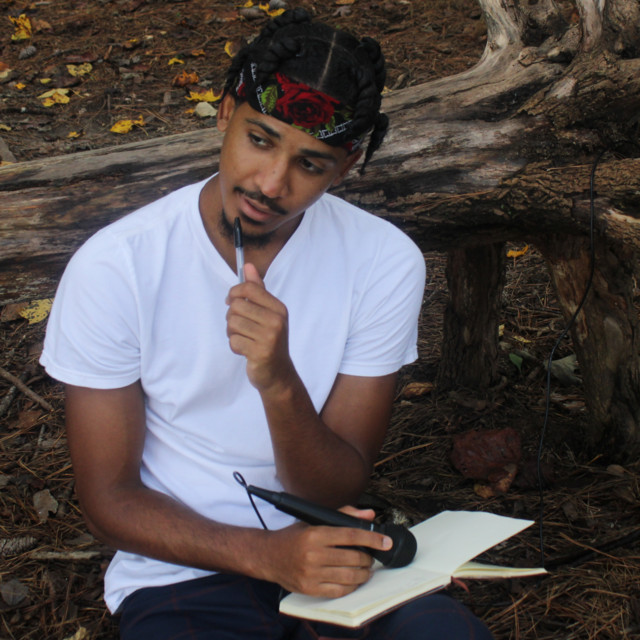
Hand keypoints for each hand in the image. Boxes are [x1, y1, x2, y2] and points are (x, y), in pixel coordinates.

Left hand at [226, 263, 293, 391]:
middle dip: (231, 316)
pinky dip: (235, 346)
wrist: (278, 373)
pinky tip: (245, 350)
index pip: (250, 288)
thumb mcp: (268, 313)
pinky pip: (234, 342)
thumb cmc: (269, 340)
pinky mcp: (260, 353)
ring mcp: (269, 337)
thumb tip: (248, 265)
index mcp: (279, 308)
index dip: (234, 292)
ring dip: (232, 333)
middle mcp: (276, 321)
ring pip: (232, 324)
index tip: (231, 301)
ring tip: (243, 339)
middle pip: (237, 306)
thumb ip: (257, 290)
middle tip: (239, 326)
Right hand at [261, 507, 392, 597]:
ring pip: (349, 576)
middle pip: (353, 557)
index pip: (351, 535)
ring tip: (365, 569)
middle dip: (368, 558)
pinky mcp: (309, 589)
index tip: (385, 541)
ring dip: (363, 574)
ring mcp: (311, 573)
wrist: (268, 556)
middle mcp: (313, 554)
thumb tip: (369, 514)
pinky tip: (353, 581)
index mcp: (315, 533)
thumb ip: (343, 515)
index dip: (372, 538)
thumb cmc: (294, 537)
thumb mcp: (314, 521)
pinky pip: (338, 591)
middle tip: (371, 556)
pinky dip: (351, 587)